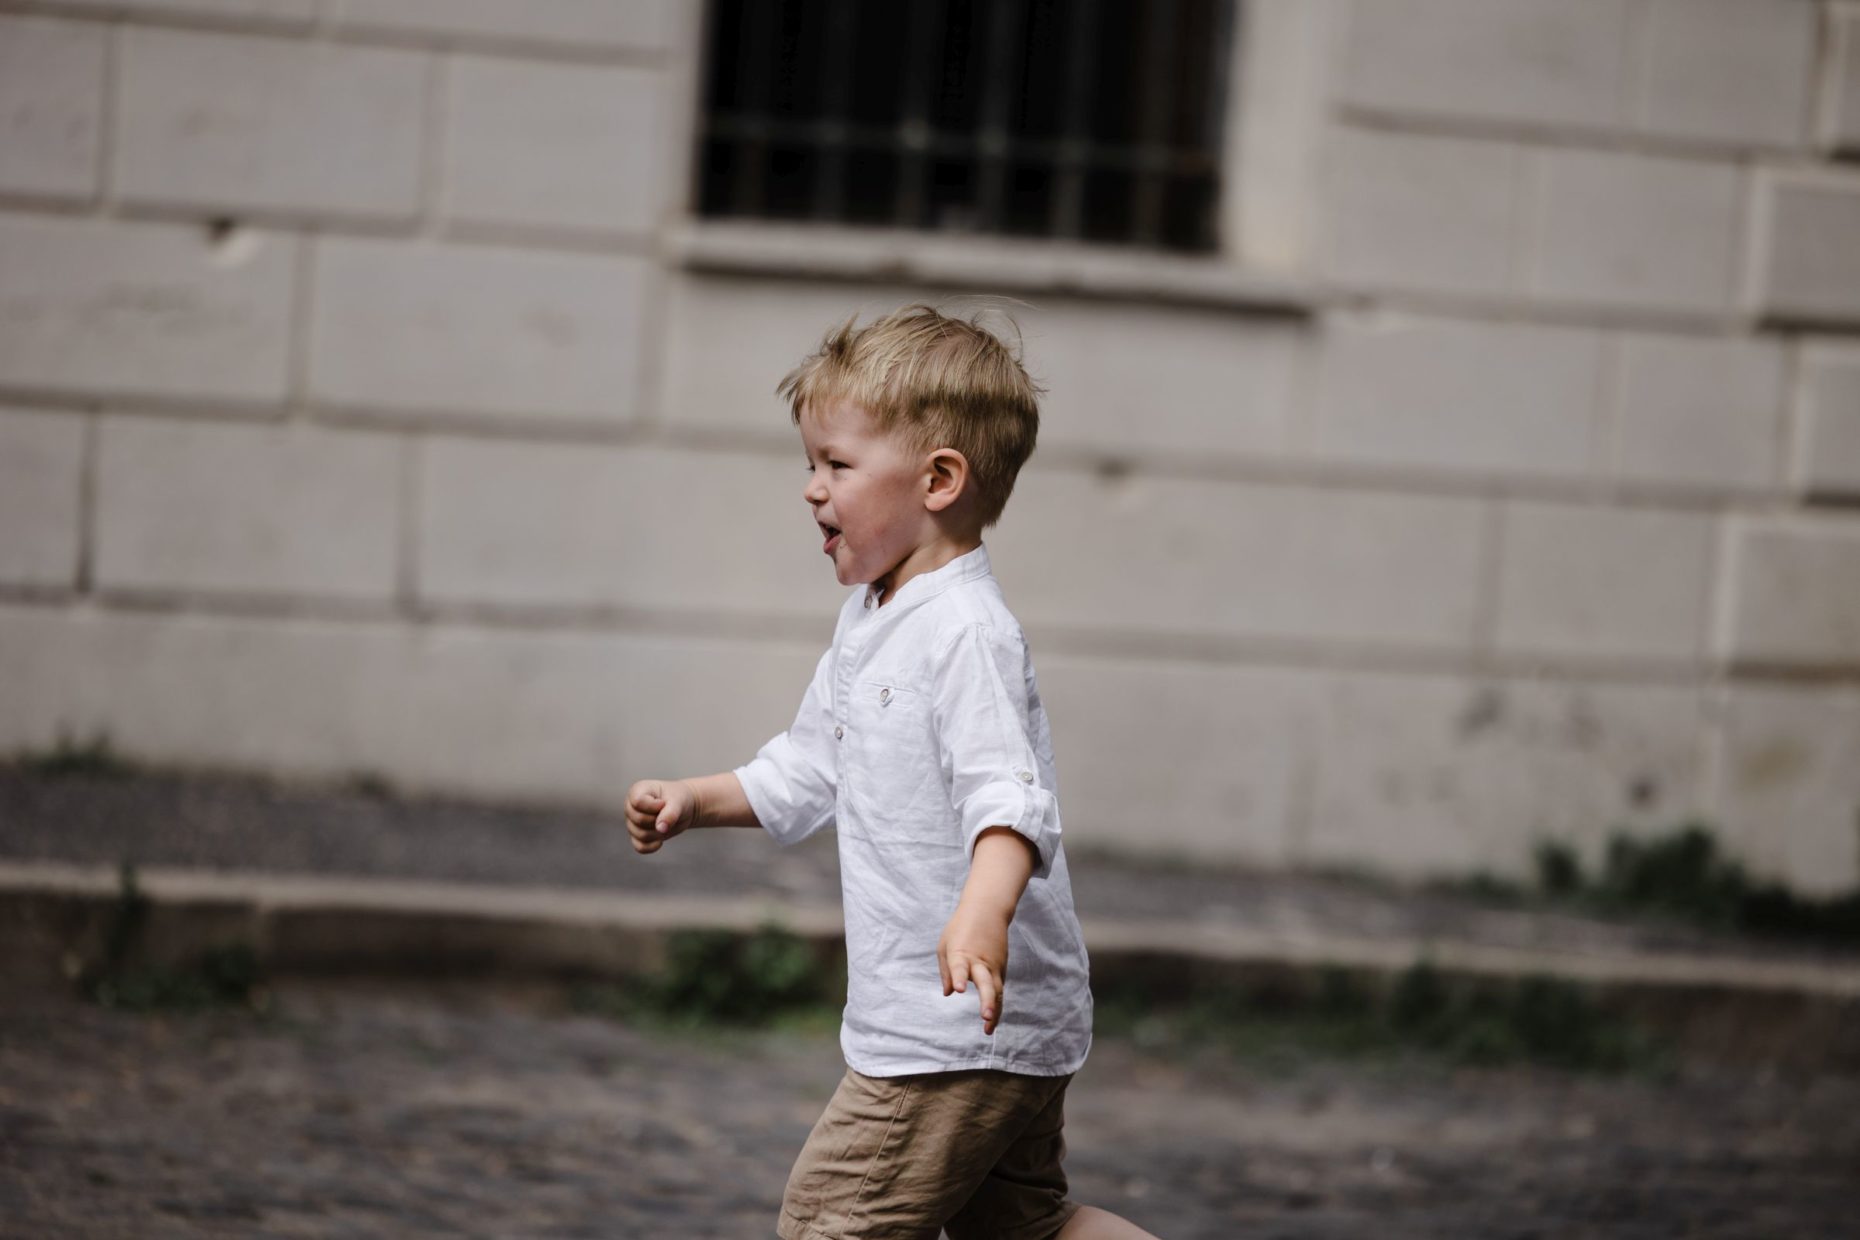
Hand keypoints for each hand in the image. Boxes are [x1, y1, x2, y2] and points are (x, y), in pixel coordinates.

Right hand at [625, 779, 696, 853]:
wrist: (683, 808)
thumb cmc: (678, 798)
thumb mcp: (678, 801)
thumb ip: (670, 813)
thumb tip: (661, 829)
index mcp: (638, 790)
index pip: (638, 802)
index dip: (653, 807)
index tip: (664, 803)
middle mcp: (630, 806)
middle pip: (639, 820)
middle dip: (658, 820)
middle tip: (668, 813)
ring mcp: (631, 823)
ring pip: (640, 835)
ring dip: (658, 833)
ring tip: (667, 823)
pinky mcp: (637, 836)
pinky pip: (640, 847)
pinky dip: (652, 846)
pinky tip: (661, 841)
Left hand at [938, 900, 1010, 1035]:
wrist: (987, 910)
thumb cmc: (961, 928)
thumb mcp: (945, 945)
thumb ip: (946, 971)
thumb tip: (948, 993)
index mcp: (960, 954)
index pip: (959, 967)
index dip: (958, 978)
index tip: (958, 990)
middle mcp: (979, 962)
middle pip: (986, 982)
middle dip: (986, 1000)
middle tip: (985, 1016)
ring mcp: (993, 966)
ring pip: (996, 991)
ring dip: (994, 1009)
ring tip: (988, 1029)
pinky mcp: (1001, 969)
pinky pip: (998, 990)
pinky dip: (996, 1005)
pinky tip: (991, 1020)